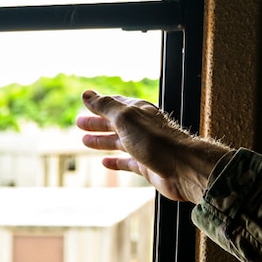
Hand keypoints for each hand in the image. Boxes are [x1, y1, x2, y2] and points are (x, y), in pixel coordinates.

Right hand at [75, 89, 229, 204]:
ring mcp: (145, 148)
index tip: (85, 103)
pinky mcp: (147, 166)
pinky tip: (104, 163)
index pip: (115, 104)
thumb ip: (106, 106)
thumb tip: (87, 94)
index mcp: (138, 112)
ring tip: (85, 141)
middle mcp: (142, 128)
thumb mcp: (125, 118)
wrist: (183, 168)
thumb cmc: (156, 140)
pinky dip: (115, 162)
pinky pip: (127, 162)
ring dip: (103, 141)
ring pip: (119, 142)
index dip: (99, 104)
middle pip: (115, 123)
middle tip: (79, 124)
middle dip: (97, 123)